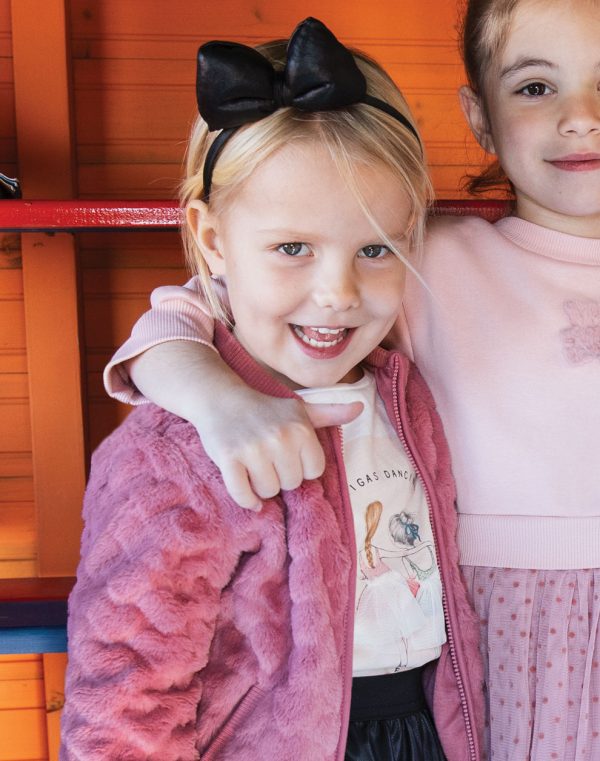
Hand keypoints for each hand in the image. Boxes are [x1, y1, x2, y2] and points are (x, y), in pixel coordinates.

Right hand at [196, 389, 362, 508]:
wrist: (221, 399)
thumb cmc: (265, 409)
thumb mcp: (299, 409)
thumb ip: (330, 414)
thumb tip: (360, 408)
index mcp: (300, 428)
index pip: (313, 472)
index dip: (300, 467)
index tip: (287, 454)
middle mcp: (279, 438)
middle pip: (291, 484)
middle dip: (280, 476)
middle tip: (267, 458)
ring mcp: (253, 449)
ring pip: (268, 492)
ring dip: (261, 486)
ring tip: (254, 466)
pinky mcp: (229, 458)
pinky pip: (243, 495)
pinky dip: (246, 499)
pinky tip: (247, 490)